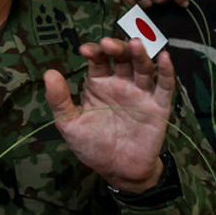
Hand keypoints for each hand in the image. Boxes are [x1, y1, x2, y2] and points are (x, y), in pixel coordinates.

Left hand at [43, 37, 171, 191]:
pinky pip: (165, 86)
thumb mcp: (70, 124)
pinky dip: (166, 71)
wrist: (118, 171)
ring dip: (140, 54)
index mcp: (100, 83)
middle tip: (108, 45)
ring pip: (143, 67)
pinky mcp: (158, 106)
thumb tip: (49, 73)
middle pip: (122, 57)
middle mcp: (121, 83)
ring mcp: (141, 93)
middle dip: (117, 47)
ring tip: (135, 44)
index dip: (94, 51)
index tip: (85, 50)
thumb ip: (59, 100)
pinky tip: (164, 58)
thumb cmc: (93, 145)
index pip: (99, 59)